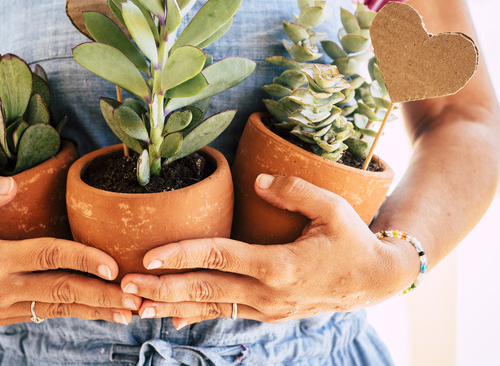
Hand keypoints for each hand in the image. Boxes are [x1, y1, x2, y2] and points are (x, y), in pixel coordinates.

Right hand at [0, 176, 140, 324]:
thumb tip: (9, 185)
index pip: (45, 257)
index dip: (82, 259)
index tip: (112, 264)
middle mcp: (0, 289)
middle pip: (61, 291)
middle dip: (102, 295)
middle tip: (136, 296)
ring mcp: (2, 307)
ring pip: (58, 309)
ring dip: (96, 309)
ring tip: (129, 311)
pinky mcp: (3, 316)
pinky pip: (46, 313)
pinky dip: (75, 312)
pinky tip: (101, 311)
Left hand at [120, 174, 419, 328]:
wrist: (374, 281)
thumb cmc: (352, 240)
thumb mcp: (333, 208)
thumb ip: (295, 191)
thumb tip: (257, 181)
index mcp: (280, 264)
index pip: (221, 257)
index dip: (183, 254)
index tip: (148, 255)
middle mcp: (268, 292)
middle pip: (206, 289)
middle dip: (163, 288)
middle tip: (126, 286)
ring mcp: (267, 308)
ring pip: (211, 307)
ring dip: (172, 306)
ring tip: (136, 306)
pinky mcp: (267, 313)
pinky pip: (225, 314)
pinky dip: (196, 315)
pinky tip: (170, 318)